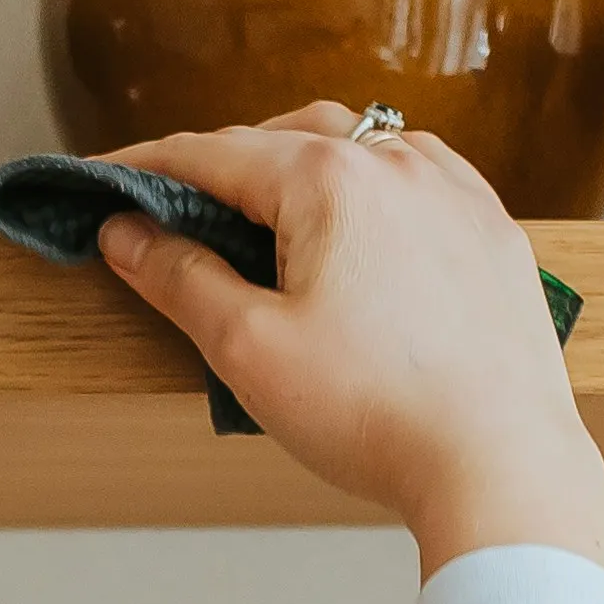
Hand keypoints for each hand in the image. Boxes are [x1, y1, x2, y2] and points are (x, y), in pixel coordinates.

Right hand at [92, 106, 603, 584]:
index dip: (144, 166)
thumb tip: (126, 233)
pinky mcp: (493, 232)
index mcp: (330, 179)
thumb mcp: (249, 348)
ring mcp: (456, 192)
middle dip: (224, 165)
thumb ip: (180, 278)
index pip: (211, 153)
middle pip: (286, 139)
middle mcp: (399, 163)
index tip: (102, 182)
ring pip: (358, 150)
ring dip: (301, 170)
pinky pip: (416, 183)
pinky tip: (357, 232)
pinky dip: (369, 192)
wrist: (502, 465)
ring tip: (263, 218)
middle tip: (176, 210)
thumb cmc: (377, 414)